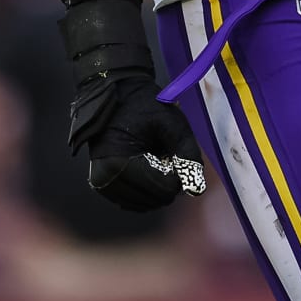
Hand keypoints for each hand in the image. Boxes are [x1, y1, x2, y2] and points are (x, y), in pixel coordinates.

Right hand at [69, 68, 207, 211]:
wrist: (116, 96)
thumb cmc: (145, 106)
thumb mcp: (173, 124)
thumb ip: (188, 154)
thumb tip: (197, 189)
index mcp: (118, 164)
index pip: (164, 190)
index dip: (178, 173)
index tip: (173, 150)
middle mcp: (106, 180)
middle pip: (156, 200)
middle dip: (168, 179)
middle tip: (163, 152)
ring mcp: (103, 186)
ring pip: (147, 204)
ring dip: (157, 184)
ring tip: (152, 156)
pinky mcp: (104, 188)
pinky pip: (136, 202)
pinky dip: (147, 189)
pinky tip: (145, 166)